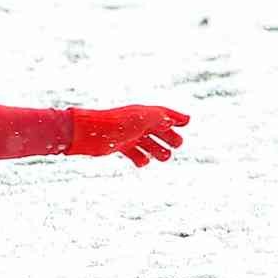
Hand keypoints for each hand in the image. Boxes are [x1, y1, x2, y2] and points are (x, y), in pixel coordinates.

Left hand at [69, 105, 188, 166]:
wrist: (90, 134)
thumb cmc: (117, 124)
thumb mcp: (143, 119)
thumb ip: (163, 118)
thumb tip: (186, 120)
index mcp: (142, 114)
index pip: (163, 114)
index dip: (175, 117)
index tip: (187, 122)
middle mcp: (136, 124)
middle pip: (158, 130)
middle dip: (169, 137)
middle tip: (176, 145)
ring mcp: (128, 135)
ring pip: (148, 144)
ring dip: (157, 150)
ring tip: (163, 157)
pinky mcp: (119, 146)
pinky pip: (134, 153)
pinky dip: (140, 158)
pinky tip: (143, 163)